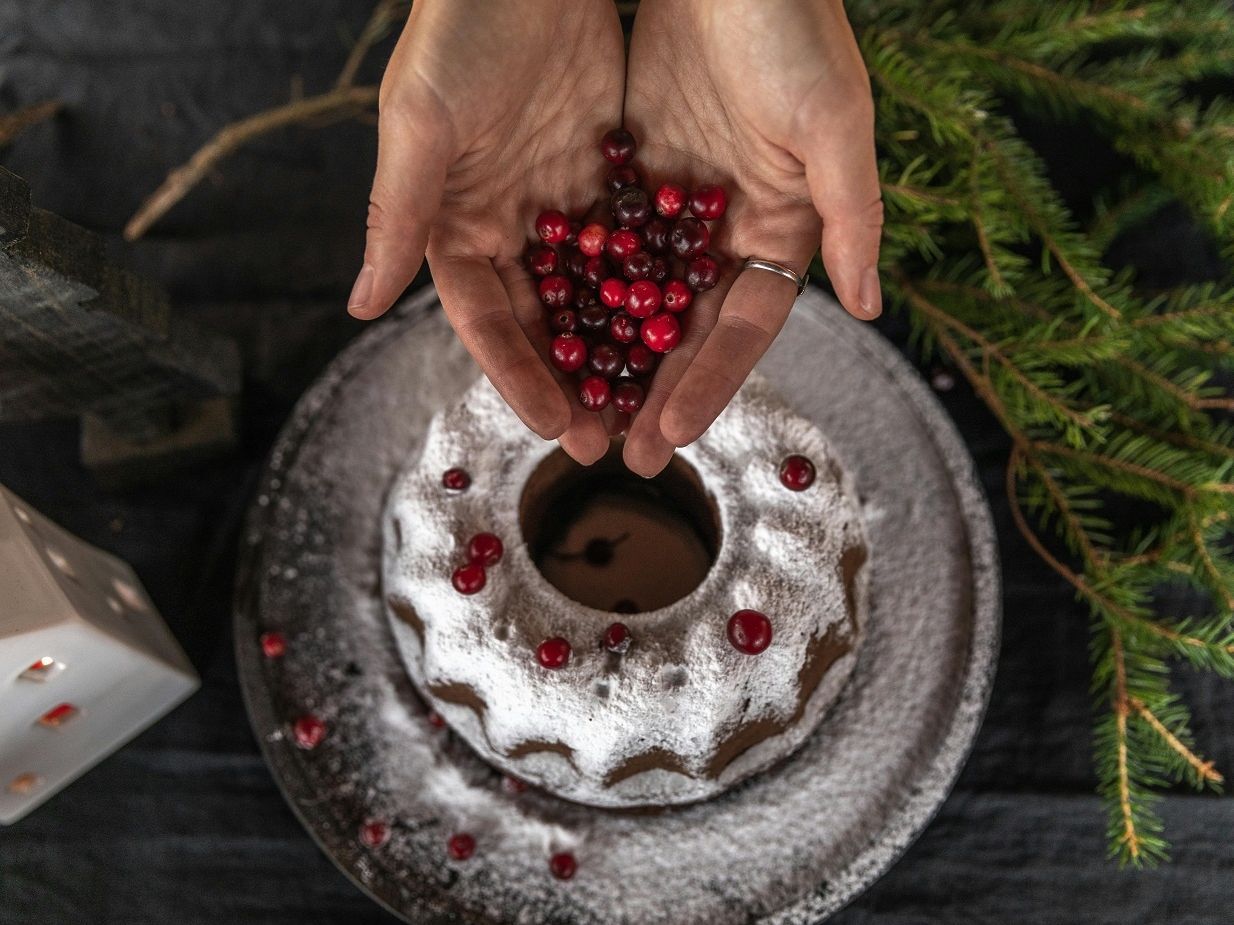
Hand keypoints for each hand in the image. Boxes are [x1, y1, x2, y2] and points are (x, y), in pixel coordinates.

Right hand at [349, 0, 624, 463]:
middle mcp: (507, 225)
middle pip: (541, 321)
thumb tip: (361, 308)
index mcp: (454, 223)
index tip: (552, 424)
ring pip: (592, 295)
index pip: (484, 318)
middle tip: (607, 440)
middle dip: (572, 381)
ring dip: (617, 351)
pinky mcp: (609, 176)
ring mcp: (560, 205)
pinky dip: (652, 289)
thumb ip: (397, 215)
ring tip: (649, 407)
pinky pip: (634, 245)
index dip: (515, 373)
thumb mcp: (421, 122)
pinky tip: (683, 332)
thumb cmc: (458, 28)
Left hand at [622, 0, 881, 475]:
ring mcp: (675, 201)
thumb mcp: (832, 117)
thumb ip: (851, 215)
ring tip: (576, 413)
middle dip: (654, 391)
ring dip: (609, 355)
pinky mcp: (629, 166)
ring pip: (637, 295)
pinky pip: (599, 241)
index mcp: (781, 224)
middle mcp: (727, 224)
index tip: (668, 438)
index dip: (709, 385)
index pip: (743, 325)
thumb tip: (868, 309)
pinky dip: (577, 287)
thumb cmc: (791, 23)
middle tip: (619, 456)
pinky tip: (545, 334)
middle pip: (686, 326)